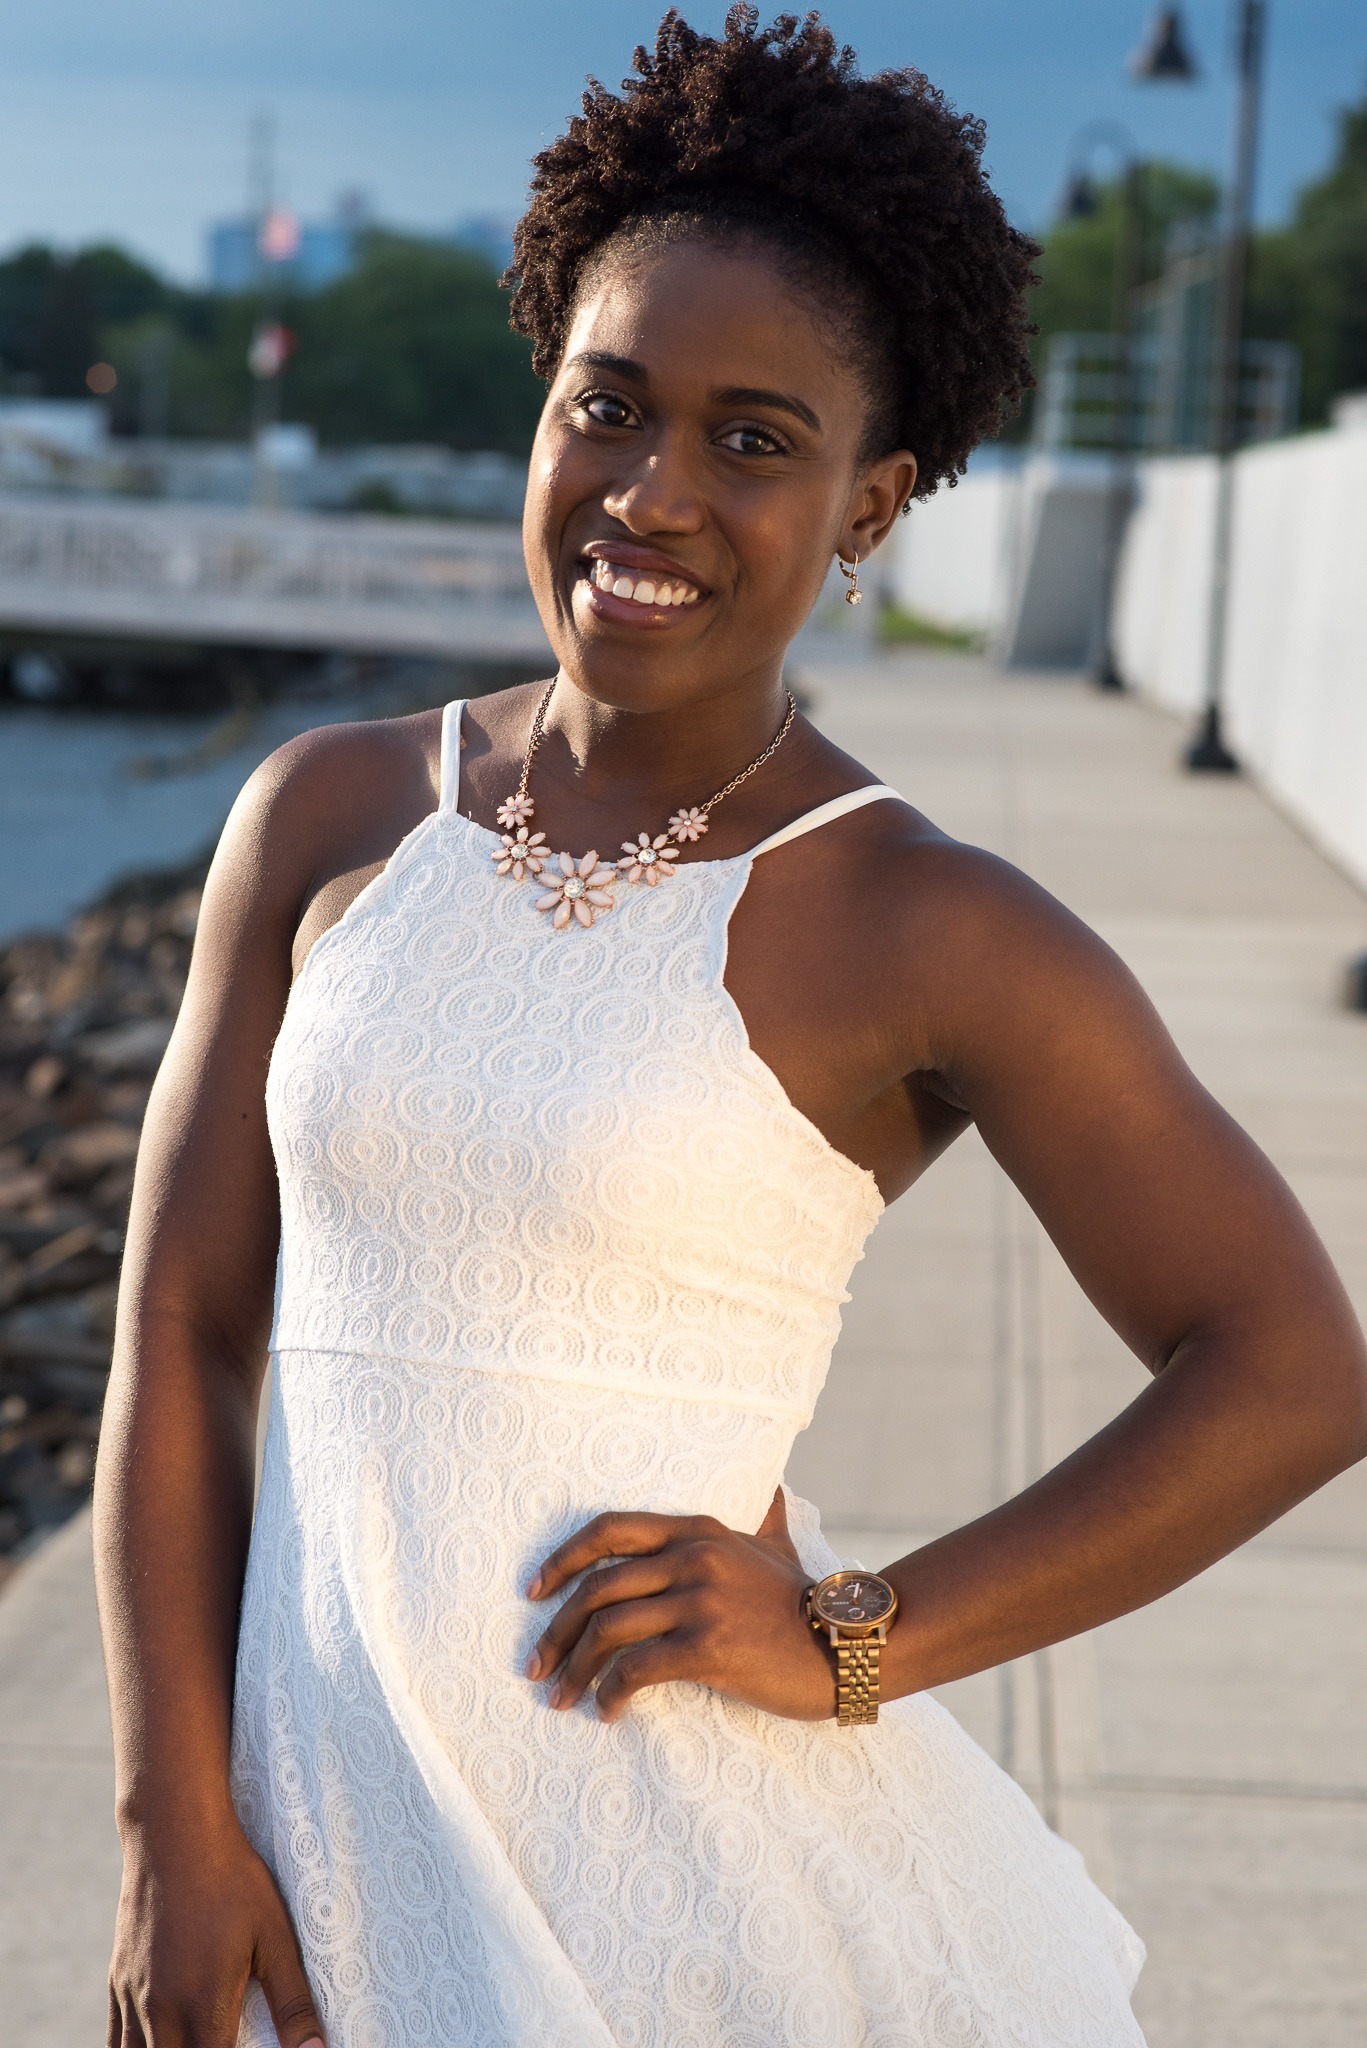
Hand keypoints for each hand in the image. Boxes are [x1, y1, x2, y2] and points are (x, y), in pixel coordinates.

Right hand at [108, 1823, 323, 2046]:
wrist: (176, 1834)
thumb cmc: (233, 1881)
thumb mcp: (274, 1936)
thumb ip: (293, 2002)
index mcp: (203, 2007)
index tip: (252, 2047)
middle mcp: (160, 2013)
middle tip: (229, 2040)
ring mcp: (134, 2001)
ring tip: (197, 2039)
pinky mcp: (118, 1985)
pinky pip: (115, 2043)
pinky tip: (161, 2043)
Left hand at [524, 1487, 834, 1723]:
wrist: (845, 1646)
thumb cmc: (802, 1602)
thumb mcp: (776, 1545)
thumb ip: (762, 1518)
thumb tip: (773, 1491)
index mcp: (698, 1530)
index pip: (610, 1529)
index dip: (564, 1558)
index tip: (534, 1591)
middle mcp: (693, 1557)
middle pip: (598, 1586)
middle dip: (556, 1629)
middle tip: (536, 1666)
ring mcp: (700, 1600)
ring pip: (609, 1629)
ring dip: (575, 1669)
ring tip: (560, 1698)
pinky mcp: (708, 1646)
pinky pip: (637, 1668)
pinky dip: (610, 1692)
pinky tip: (606, 1711)